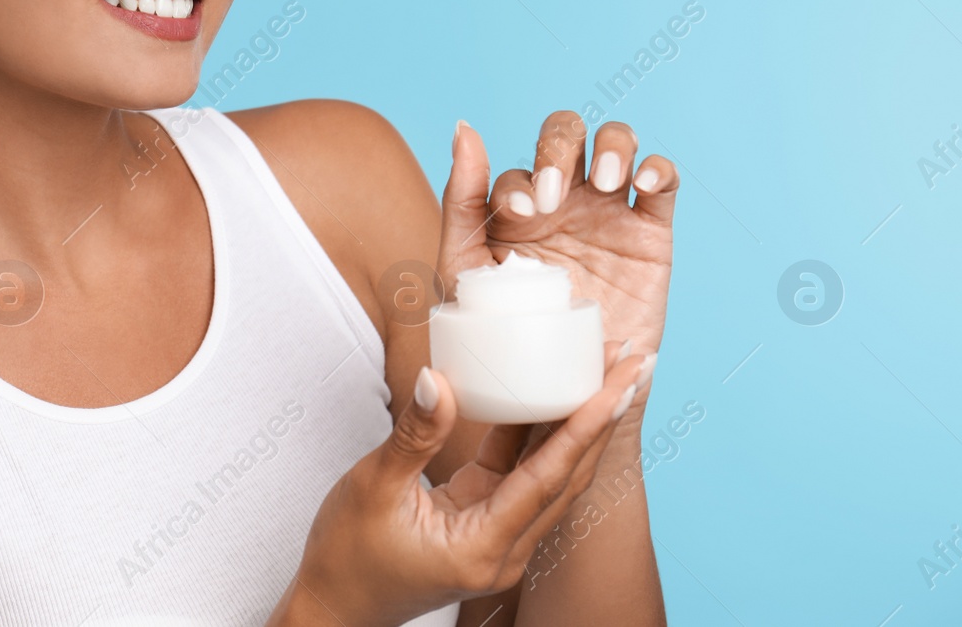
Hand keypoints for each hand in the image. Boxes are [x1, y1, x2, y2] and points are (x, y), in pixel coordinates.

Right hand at [272, 346, 651, 626]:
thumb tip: (436, 379)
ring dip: (578, 422)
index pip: (551, 474)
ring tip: (601, 371)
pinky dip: (535, 434)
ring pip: (552, 475)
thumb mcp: (374, 488)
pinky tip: (545, 396)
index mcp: (485, 546)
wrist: (331, 606)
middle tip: (630, 359)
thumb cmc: (347, 558)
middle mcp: (505, 548)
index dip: (589, 422)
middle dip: (602, 414)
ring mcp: (498, 537)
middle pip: (569, 473)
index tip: (620, 379)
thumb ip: (413, 435)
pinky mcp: (483, 524)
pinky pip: (521, 475)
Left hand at [485, 111, 677, 359]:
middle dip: (557, 150)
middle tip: (553, 201)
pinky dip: (659, 167)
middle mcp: (563, 198)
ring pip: (616, 142)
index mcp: (517, 207)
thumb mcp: (467, 269)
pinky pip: (663, 183)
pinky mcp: (651, 232)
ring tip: (605, 180)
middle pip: (564, 133)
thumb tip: (463, 126)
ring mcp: (608, 211)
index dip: (516, 183)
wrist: (565, 394)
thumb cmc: (505, 334)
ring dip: (612, 145)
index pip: (514, 170)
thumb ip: (461, 199)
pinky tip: (644, 181)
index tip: (521, 215)